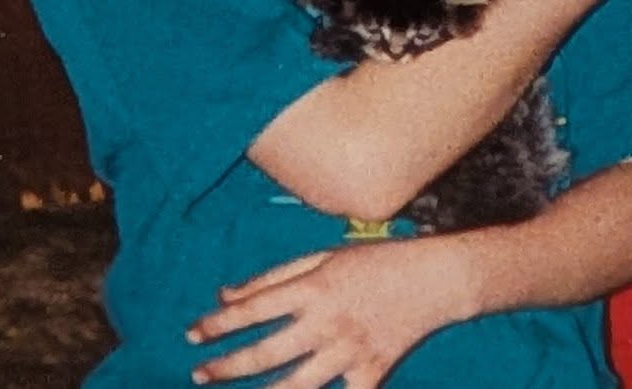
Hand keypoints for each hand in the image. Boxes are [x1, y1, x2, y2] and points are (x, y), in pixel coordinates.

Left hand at [186, 238, 464, 387]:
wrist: (439, 278)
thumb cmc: (380, 261)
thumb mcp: (328, 255)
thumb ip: (275, 278)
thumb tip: (227, 295)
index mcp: (316, 287)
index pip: (255, 308)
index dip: (219, 323)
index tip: (192, 335)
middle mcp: (328, 321)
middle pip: (267, 353)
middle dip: (227, 367)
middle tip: (200, 375)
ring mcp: (349, 350)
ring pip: (296, 386)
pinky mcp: (372, 371)